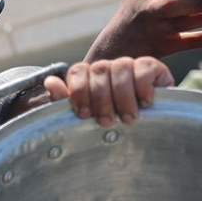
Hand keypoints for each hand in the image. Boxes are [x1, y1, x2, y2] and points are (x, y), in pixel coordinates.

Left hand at [44, 57, 172, 126]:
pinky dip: (143, 86)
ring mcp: (129, 66)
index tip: (84, 114)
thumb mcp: (84, 120)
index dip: (79, 91)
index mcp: (88, 79)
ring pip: (121, 66)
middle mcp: (107, 68)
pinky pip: (145, 66)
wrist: (146, 134)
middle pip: (99, 69)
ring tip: (127, 118)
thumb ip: (64, 101)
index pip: (77, 71)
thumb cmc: (109, 129)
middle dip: (101, 99)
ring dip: (123, 96)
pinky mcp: (152, 67)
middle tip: (106, 122)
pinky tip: (145, 103)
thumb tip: (49, 82)